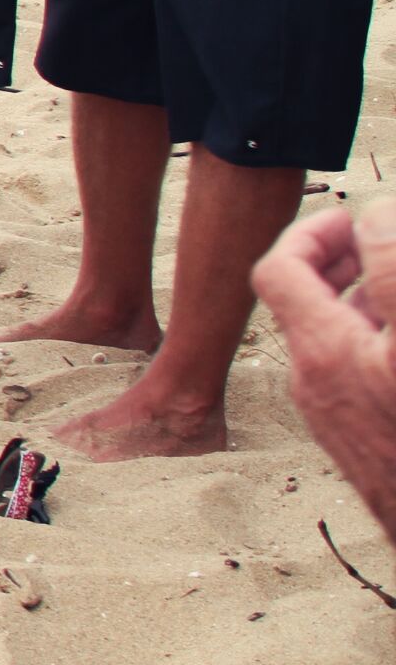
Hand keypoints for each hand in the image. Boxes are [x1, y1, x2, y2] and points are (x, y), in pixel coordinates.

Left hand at [253, 199, 395, 536]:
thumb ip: (390, 272)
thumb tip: (374, 219)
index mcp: (323, 352)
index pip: (279, 269)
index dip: (315, 233)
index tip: (356, 220)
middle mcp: (317, 385)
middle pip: (308, 303)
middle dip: (346, 265)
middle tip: (384, 246)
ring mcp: (338, 418)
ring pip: (338, 339)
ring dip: (369, 303)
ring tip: (393, 288)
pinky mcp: (364, 445)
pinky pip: (356, 375)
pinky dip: (378, 344)